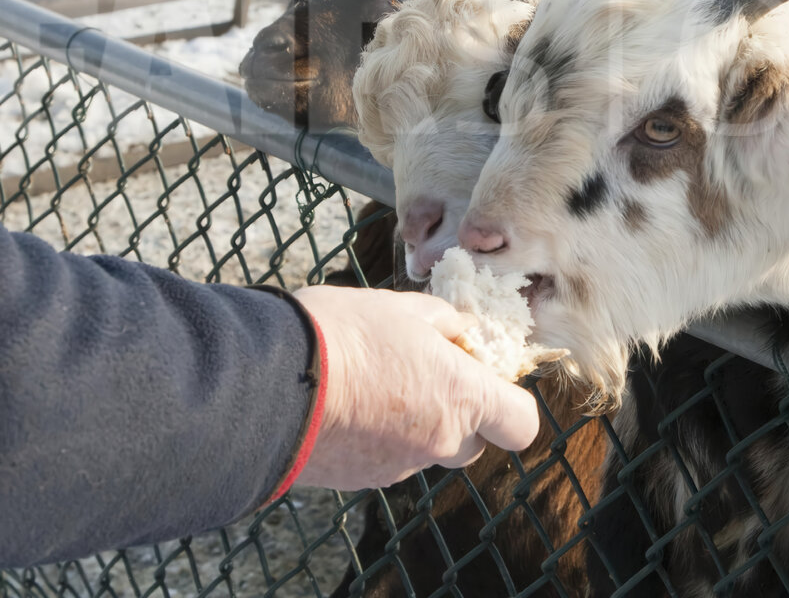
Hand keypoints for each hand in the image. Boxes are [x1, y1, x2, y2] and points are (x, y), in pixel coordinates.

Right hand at [290, 286, 540, 488]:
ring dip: (415, 423)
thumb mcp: (402, 307)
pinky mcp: (360, 480)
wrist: (267, 383)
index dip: (511, 403)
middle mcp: (438, 442)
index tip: (483, 375)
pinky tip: (347, 403)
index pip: (521, 424)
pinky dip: (378, 437)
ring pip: (427, 449)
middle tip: (424, 372)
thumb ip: (444, 322)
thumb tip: (460, 330)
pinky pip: (386, 459)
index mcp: (461, 397)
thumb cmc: (341, 333)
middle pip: (474, 441)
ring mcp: (398, 467)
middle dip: (460, 413)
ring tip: (374, 381)